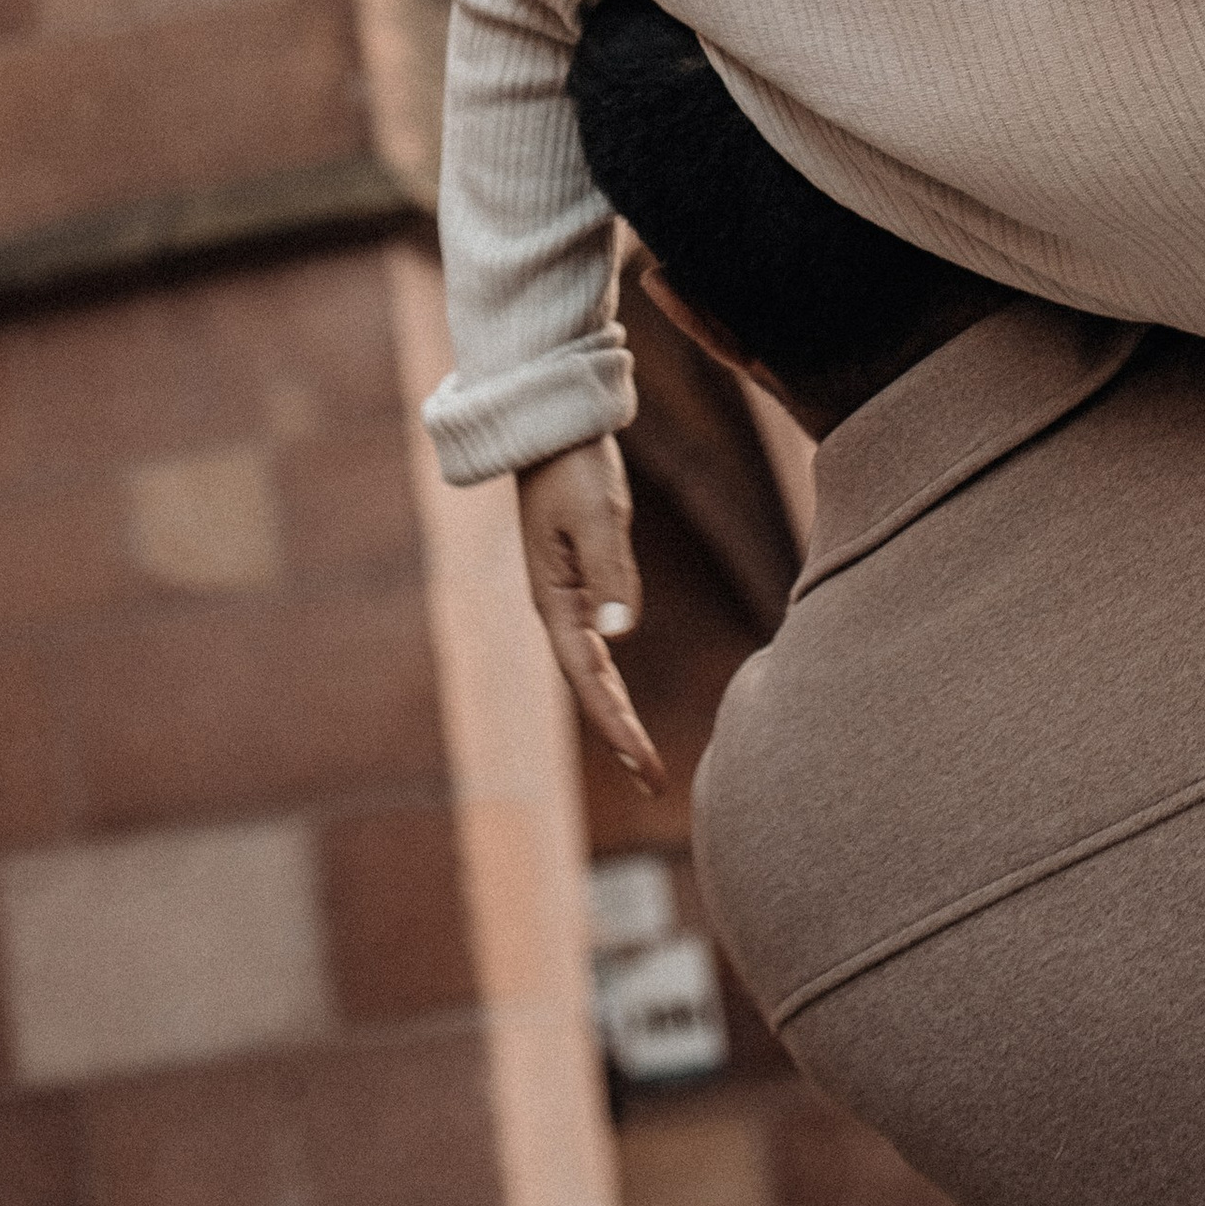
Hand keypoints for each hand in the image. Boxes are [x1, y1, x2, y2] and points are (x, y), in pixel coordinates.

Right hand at [515, 438, 663, 794]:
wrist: (551, 424)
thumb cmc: (574, 466)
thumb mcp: (597, 516)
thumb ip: (610, 572)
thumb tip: (620, 633)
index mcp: (553, 599)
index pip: (589, 678)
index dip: (617, 724)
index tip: (645, 764)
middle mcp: (555, 606)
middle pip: (587, 685)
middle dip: (618, 734)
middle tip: (653, 782)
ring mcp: (563, 596)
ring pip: (589, 670)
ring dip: (612, 713)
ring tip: (639, 757)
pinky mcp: (576, 581)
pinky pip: (592, 646)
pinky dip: (608, 680)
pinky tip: (621, 700)